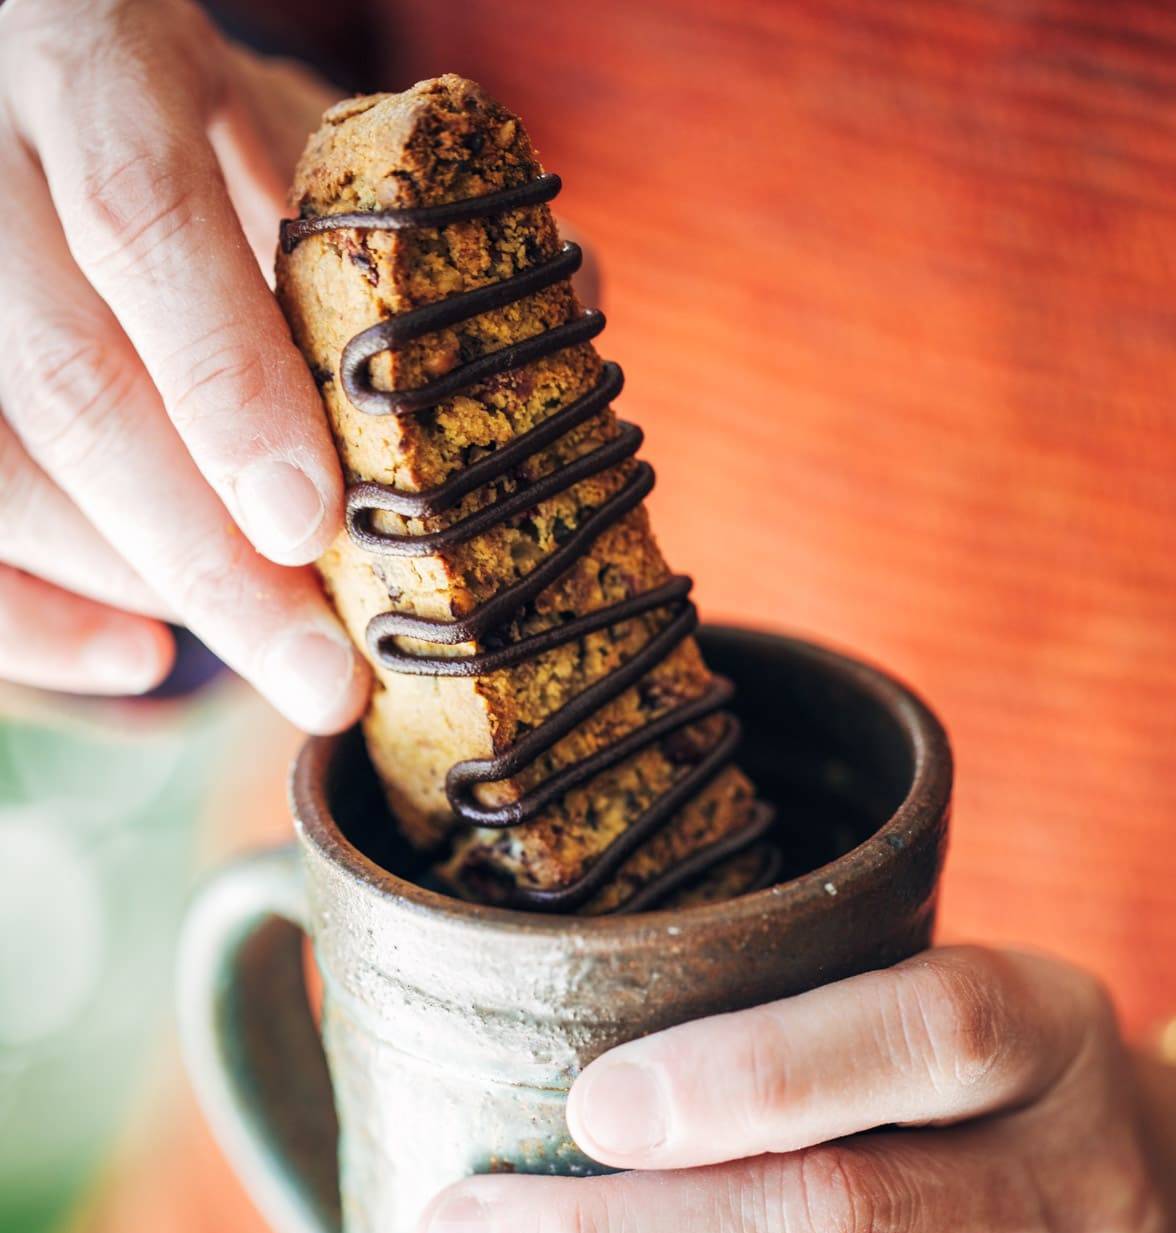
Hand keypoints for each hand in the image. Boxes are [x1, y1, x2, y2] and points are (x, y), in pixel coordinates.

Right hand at [0, 0, 368, 725]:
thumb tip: (568, 318)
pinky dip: (39, 622)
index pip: (141, 219)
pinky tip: (140, 661)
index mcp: (88, 57)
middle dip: (203, 557)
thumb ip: (377, 216)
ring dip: (136, 591)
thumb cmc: (171, 106)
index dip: (225, 383)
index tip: (310, 524)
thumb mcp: (269, 120)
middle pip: (68, 384)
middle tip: (318, 674)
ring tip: (272, 655)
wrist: (26, 59)